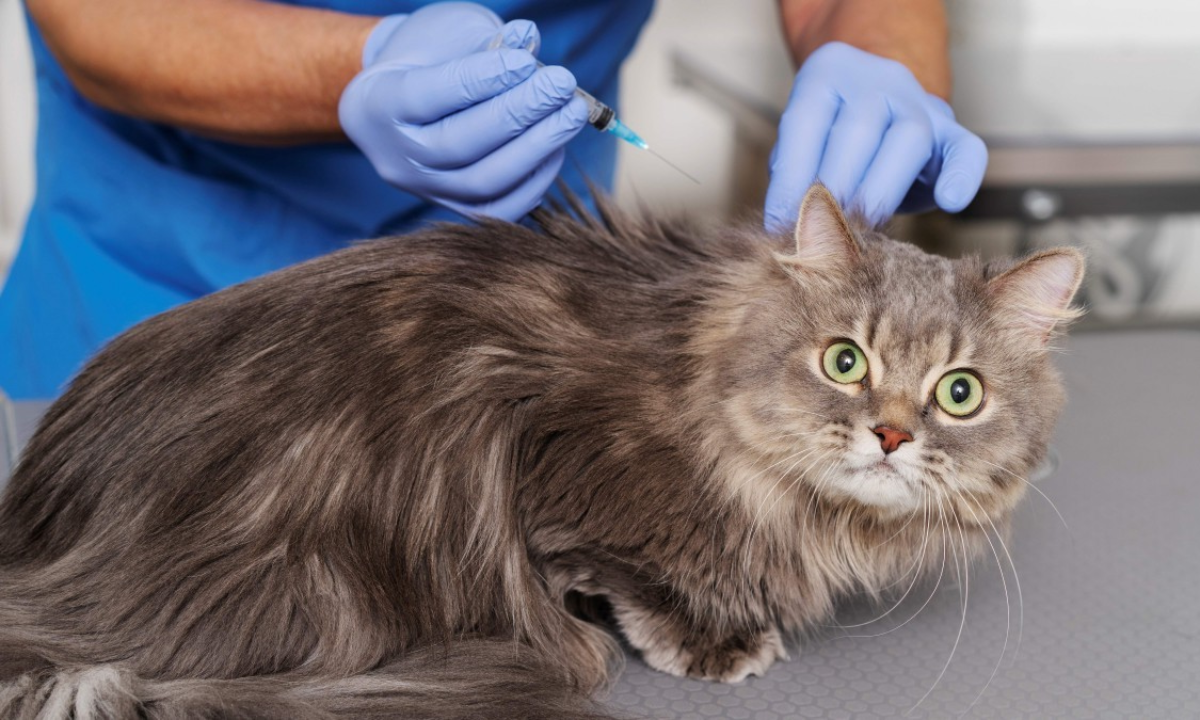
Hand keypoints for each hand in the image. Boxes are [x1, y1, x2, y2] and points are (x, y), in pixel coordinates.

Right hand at [338, 2, 588, 220]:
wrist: (403, 99)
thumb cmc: (428, 58)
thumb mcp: (448, 35)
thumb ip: (485, 41)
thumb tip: (528, 40)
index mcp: (379, 103)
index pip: (435, 94)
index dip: (484, 78)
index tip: (527, 60)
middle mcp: (396, 156)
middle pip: (460, 144)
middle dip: (519, 113)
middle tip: (561, 85)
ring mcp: (426, 189)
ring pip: (483, 182)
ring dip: (537, 147)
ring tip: (571, 113)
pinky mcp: (456, 208)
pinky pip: (500, 209)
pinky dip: (535, 180)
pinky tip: (557, 147)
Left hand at [764, 42, 987, 230]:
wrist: (873, 101)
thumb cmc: (825, 136)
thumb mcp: (799, 143)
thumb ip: (793, 174)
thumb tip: (784, 226)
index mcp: (827, 74)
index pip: (805, 122)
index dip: (791, 177)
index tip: (779, 221)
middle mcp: (876, 81)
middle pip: (858, 130)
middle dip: (835, 189)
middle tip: (818, 235)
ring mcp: (918, 103)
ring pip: (908, 139)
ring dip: (880, 191)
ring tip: (858, 231)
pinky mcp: (951, 132)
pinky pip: (965, 149)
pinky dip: (961, 176)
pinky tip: (949, 202)